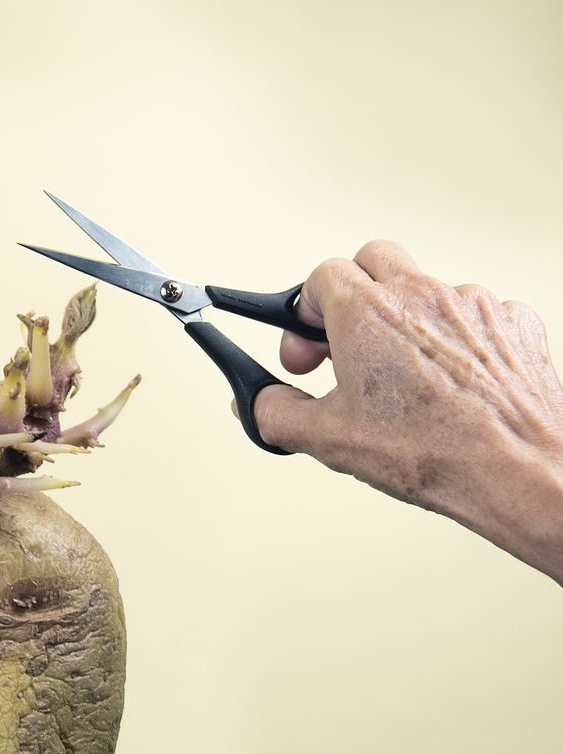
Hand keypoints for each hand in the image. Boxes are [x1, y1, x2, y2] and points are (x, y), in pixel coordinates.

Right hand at [251, 241, 562, 581]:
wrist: (516, 470)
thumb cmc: (436, 452)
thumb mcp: (329, 440)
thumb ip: (275, 413)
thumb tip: (259, 403)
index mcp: (367, 315)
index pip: (320, 276)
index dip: (303, 312)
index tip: (304, 348)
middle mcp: (420, 296)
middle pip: (371, 260)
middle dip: (351, 294)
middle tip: (344, 341)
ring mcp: (470, 304)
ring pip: (423, 288)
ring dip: (403, 319)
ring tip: (399, 372)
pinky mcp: (510, 322)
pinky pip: (471, 313)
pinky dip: (453, 338)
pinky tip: (447, 380)